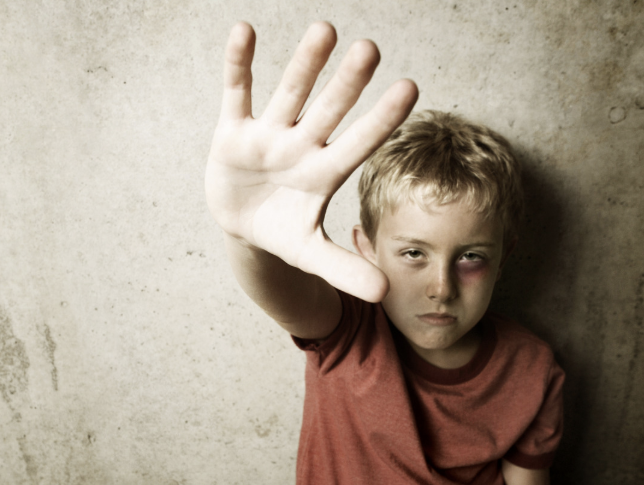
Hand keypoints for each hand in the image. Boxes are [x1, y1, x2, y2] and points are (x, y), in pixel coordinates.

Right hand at [205, 22, 417, 301]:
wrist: (244, 226)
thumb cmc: (285, 232)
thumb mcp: (311, 253)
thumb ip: (345, 269)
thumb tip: (386, 295)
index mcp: (324, 173)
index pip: (358, 143)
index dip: (381, 119)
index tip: (410, 88)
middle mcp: (302, 146)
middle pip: (328, 111)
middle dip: (346, 83)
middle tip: (371, 49)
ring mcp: (268, 135)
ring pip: (290, 93)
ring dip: (305, 63)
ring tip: (326, 29)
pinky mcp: (233, 131)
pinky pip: (236, 92)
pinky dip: (238, 63)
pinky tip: (244, 30)